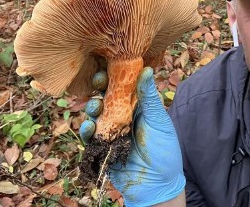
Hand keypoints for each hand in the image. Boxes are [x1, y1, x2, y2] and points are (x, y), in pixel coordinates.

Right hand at [79, 67, 184, 206]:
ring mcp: (111, 130)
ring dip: (92, 107)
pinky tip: (89, 127)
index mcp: (137, 106)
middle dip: (100, 88)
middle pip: (106, 96)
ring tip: (95, 107)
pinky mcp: (102, 147)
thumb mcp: (158, 121)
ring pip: (96, 113)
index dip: (115, 75)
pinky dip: (87, 130)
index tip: (110, 65)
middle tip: (98, 82)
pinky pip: (90, 136)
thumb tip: (147, 69)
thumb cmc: (163, 150)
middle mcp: (122, 115)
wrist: (157, 184)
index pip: (124, 85)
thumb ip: (149, 97)